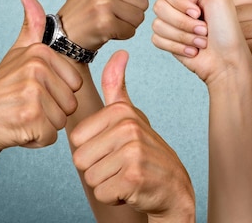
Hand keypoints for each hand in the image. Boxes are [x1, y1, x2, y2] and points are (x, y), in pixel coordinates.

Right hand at [0, 0, 82, 150]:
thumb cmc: (2, 88)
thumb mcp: (17, 54)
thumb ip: (32, 27)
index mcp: (40, 53)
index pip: (74, 83)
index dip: (58, 94)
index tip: (35, 91)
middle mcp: (37, 69)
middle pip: (70, 102)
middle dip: (53, 111)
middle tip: (28, 106)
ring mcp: (33, 92)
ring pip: (62, 119)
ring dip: (46, 125)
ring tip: (24, 115)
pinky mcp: (30, 116)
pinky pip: (52, 135)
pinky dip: (37, 139)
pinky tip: (20, 128)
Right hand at [57, 0, 151, 50]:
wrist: (64, 35)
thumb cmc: (79, 5)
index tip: (114, 0)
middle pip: (144, 2)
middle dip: (131, 12)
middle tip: (110, 13)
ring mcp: (103, 3)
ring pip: (139, 18)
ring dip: (128, 24)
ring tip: (108, 21)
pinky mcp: (105, 23)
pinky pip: (131, 31)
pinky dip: (122, 35)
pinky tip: (106, 32)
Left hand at [70, 51, 194, 219]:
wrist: (174, 186)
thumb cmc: (146, 151)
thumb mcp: (131, 115)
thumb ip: (116, 86)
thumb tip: (120, 53)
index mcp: (121, 111)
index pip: (77, 139)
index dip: (93, 150)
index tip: (115, 149)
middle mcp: (127, 127)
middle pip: (80, 159)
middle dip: (98, 169)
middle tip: (121, 165)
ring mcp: (132, 151)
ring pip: (90, 178)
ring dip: (107, 184)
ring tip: (127, 175)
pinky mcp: (134, 177)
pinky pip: (102, 193)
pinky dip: (115, 197)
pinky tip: (132, 187)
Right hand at [151, 0, 251, 74]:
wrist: (226, 64)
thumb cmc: (228, 32)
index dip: (178, 2)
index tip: (198, 12)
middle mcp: (180, 4)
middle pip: (159, 7)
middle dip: (183, 24)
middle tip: (205, 31)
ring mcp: (173, 23)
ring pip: (157, 25)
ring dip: (182, 37)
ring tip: (202, 42)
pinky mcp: (168, 40)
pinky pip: (156, 39)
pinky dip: (176, 47)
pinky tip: (193, 51)